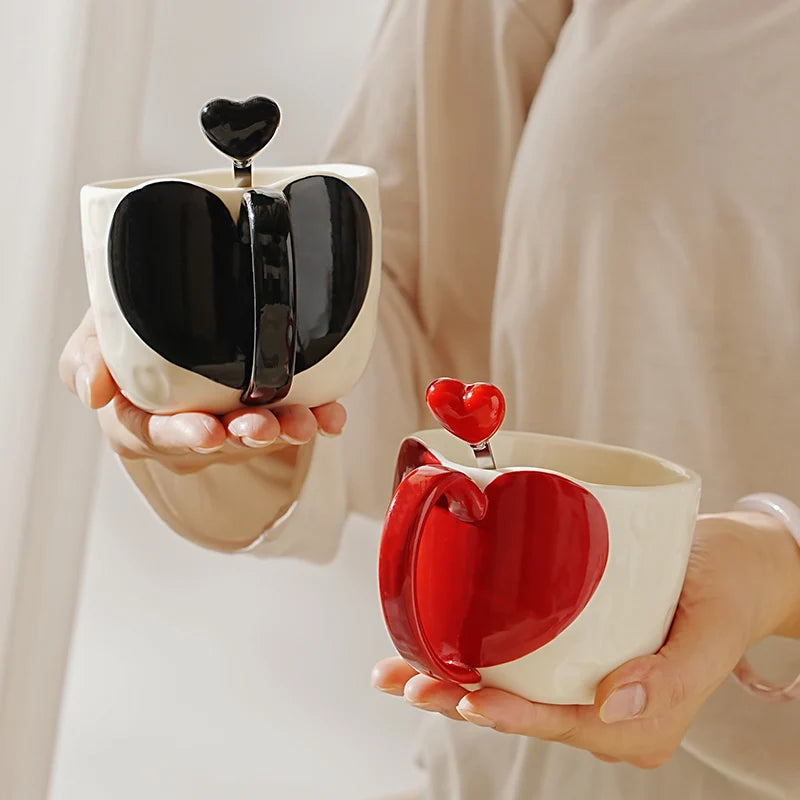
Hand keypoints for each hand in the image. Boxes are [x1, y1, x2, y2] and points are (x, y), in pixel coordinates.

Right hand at [59, 310, 345, 473]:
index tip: (207, 431)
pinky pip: (293, 420)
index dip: (181, 436)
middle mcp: (187, 431)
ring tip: (305, 422)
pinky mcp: (265, 412)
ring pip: (259, 435)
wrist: (170, 318)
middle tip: (264, 425)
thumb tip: (93, 391)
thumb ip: (87, 357)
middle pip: (216, 442)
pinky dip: (317, 419)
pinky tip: (333, 416)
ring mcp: (229, 426)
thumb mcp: (98, 334)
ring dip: (285, 430)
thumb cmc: (130, 330)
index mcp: (139, 418)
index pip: (154, 435)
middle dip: (244, 436)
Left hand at [372, 512, 799, 767]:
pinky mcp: (581, 654)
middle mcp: (609, 710)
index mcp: (641, 720)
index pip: (561, 721)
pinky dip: (479, 658)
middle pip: (525, 709)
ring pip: (517, 690)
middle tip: (406, 681)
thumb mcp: (712, 627)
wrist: (739, 563)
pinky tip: (438, 649)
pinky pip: (525, 665)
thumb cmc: (731, 589)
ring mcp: (592, 683)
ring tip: (400, 672)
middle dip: (461, 699)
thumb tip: (613, 702)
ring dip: (457, 681)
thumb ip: (671, 677)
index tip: (465, 699)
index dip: (510, 713)